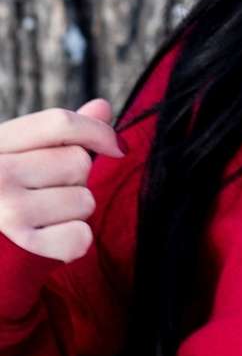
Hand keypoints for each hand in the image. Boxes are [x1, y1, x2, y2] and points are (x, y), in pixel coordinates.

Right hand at [0, 98, 125, 262]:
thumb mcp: (13, 159)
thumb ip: (57, 135)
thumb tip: (103, 106)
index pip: (59, 122)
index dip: (98, 131)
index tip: (117, 148)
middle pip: (78, 162)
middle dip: (73, 182)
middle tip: (43, 198)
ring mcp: (7, 211)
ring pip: (84, 201)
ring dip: (72, 214)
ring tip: (39, 223)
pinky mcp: (19, 249)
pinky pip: (79, 238)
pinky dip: (71, 244)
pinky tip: (46, 245)